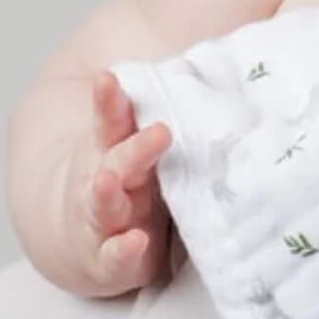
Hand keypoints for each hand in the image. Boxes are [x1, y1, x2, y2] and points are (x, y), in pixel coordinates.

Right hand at [65, 69, 172, 295]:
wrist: (88, 241)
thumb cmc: (133, 183)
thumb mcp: (145, 145)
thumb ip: (176, 110)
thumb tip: (231, 59)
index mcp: (117, 151)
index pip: (112, 121)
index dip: (110, 101)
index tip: (110, 79)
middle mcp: (108, 184)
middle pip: (116, 161)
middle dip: (135, 147)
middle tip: (161, 132)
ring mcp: (108, 223)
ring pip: (103, 205)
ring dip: (107, 194)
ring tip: (112, 182)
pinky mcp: (114, 259)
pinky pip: (116, 258)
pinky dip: (122, 252)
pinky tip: (134, 243)